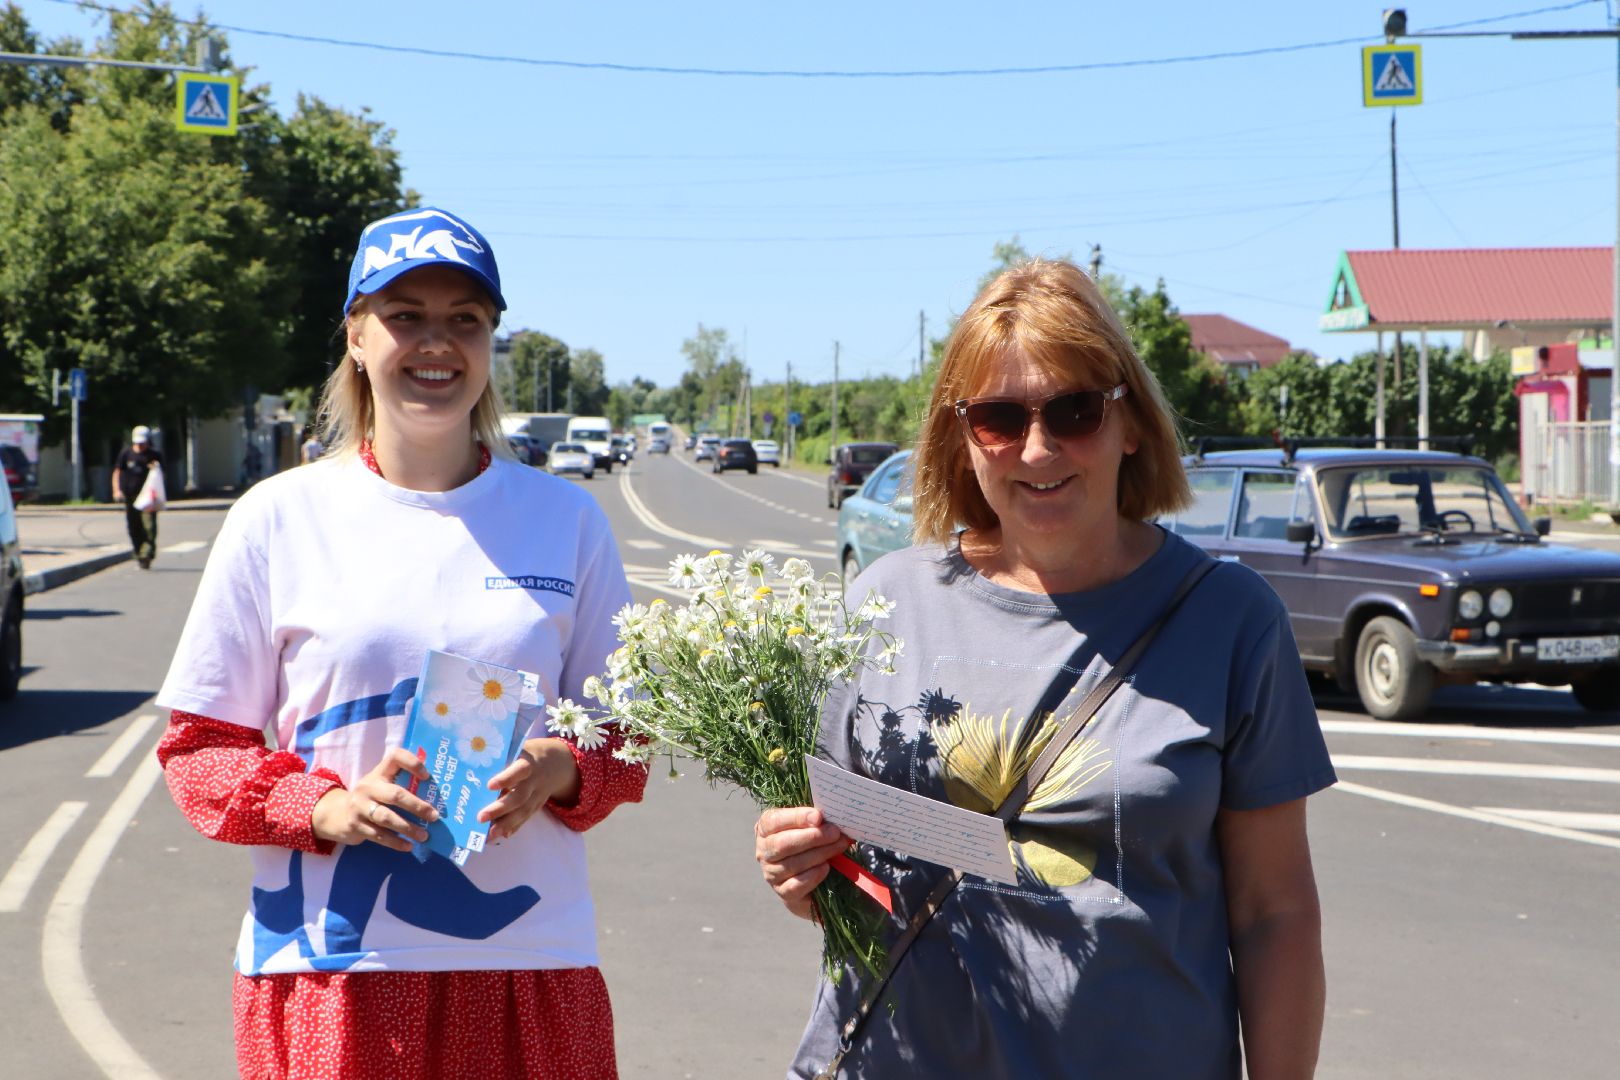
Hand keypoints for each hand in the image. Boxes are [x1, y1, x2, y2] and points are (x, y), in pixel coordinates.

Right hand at [312, 747, 437, 851]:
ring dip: (408, 828)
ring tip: (424, 836)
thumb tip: (435, 793)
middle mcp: (368, 787)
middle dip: (417, 806)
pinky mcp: (355, 826)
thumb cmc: (370, 798)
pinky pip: (379, 836)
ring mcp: (359, 807)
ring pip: (387, 818)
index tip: (427, 776)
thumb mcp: (381, 785)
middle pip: (395, 795)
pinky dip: (395, 842)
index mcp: (378, 773)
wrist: (336, 815)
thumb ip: (401, 784)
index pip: (395, 757)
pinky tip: (408, 846)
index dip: (412, 763)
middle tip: (434, 816)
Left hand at [478, 737, 581, 842]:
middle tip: (481, 818)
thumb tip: (475, 764)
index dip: (506, 778)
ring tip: (489, 835)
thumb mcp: (520, 748)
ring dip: (506, 824)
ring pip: (523, 811)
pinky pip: (526, 818)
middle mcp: (535, 781)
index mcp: (529, 762)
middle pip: (519, 797)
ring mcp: (538, 795)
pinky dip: (513, 827)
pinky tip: (500, 835)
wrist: (558, 763)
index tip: (489, 786)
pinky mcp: (537, 806)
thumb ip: (503, 756)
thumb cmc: (529, 753)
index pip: (519, 770)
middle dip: (500, 808)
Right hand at [755, 806, 848, 921]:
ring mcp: (771, 874)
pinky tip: (826, 868)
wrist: (815, 879)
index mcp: (766, 828)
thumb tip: (827, 819)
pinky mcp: (783, 893)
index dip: (797, 817)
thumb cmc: (811, 843)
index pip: (775, 820)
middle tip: (835, 833)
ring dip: (819, 854)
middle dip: (812, 837)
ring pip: (792, 864)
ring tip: (839, 847)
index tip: (818, 817)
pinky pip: (795, 885)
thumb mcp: (810, 827)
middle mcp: (764, 851)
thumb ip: (814, 821)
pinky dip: (813, 876)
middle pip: (783, 844)